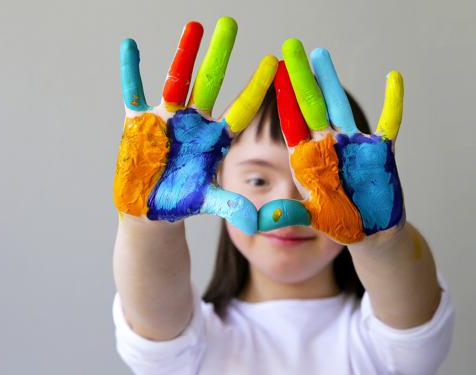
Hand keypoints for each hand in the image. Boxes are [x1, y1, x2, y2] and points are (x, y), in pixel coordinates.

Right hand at [113, 17, 277, 233]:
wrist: (149, 208)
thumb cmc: (181, 201)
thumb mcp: (207, 201)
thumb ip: (230, 205)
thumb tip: (257, 221)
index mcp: (214, 139)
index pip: (239, 109)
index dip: (255, 87)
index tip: (273, 62)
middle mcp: (193, 122)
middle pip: (209, 82)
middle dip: (219, 54)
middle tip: (231, 23)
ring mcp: (166, 119)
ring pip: (176, 79)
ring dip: (183, 53)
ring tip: (193, 25)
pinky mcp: (139, 123)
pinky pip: (133, 92)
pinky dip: (131, 71)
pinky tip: (129, 46)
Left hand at [258, 39, 404, 243]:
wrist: (368, 232)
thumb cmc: (336, 222)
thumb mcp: (308, 217)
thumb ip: (286, 215)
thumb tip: (257, 222)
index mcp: (307, 158)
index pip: (291, 122)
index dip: (283, 98)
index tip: (272, 72)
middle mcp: (327, 145)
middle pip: (311, 105)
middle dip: (301, 78)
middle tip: (290, 49)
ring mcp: (353, 145)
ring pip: (340, 106)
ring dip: (331, 80)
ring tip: (319, 54)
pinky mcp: (380, 152)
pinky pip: (390, 122)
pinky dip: (393, 101)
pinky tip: (393, 77)